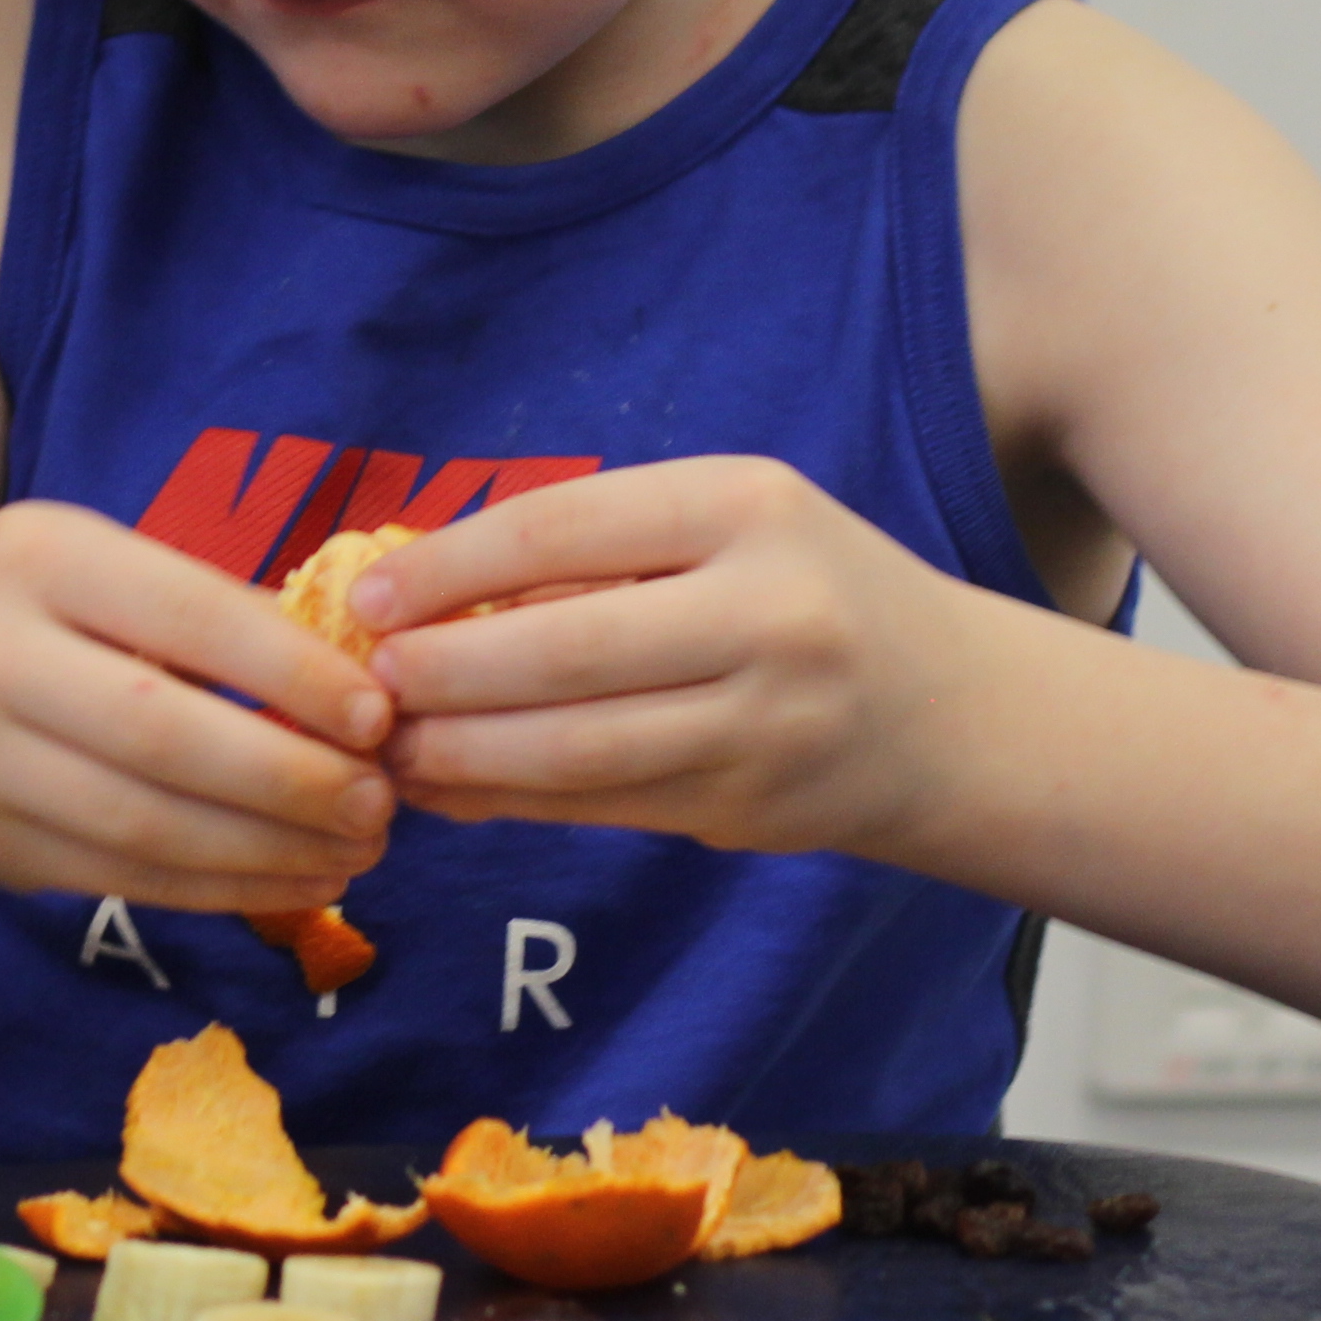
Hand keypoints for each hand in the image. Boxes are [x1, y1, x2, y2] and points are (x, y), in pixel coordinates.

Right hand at [0, 500, 397, 910]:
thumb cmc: (23, 620)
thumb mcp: (87, 570)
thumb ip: (199, 611)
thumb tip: (355, 684)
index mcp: (32, 554)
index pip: (187, 615)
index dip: (293, 673)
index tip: (376, 716)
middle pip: (164, 732)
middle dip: (291, 778)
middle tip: (380, 802)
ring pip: (145, 823)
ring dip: (267, 849)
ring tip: (355, 852)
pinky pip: (123, 876)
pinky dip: (220, 888)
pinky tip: (292, 883)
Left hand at [352, 458, 1001, 852]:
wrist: (952, 715)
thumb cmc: (806, 591)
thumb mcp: (728, 524)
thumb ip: (602, 548)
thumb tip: (427, 586)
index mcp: (745, 509)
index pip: (564, 528)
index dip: (453, 567)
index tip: (374, 595)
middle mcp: (765, 614)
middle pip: (567, 650)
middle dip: (448, 672)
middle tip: (368, 682)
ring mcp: (762, 724)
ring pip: (579, 748)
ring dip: (464, 754)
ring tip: (386, 747)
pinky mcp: (746, 811)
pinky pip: (600, 806)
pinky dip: (510, 800)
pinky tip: (445, 789)